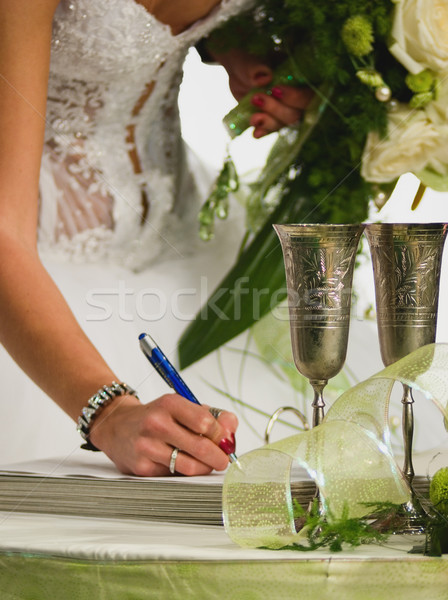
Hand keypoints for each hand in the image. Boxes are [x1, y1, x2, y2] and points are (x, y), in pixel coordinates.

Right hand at [89, 393, 237, 475]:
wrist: (116, 426)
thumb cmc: (155, 417)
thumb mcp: (181, 406)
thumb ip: (211, 416)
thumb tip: (231, 430)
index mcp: (170, 404)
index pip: (206, 422)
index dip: (221, 434)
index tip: (225, 440)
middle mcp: (157, 424)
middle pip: (200, 446)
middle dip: (219, 456)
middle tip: (224, 460)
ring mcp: (148, 447)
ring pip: (190, 466)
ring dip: (205, 468)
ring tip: (207, 464)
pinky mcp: (142, 468)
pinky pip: (175, 476)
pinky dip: (185, 474)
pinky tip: (184, 465)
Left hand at [215, 48, 312, 137]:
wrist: (238, 70)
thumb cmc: (248, 60)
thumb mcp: (249, 59)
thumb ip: (256, 67)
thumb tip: (264, 77)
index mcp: (301, 74)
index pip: (310, 91)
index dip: (296, 96)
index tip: (275, 90)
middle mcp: (299, 93)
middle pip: (299, 111)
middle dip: (278, 110)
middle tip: (256, 99)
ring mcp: (288, 108)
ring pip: (288, 122)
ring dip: (270, 122)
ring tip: (253, 117)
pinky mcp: (275, 118)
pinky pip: (274, 129)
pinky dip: (265, 131)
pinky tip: (256, 132)